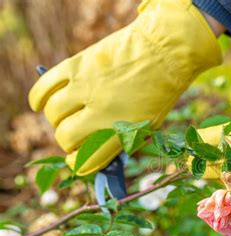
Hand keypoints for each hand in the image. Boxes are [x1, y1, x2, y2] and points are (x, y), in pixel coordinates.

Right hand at [29, 0, 221, 175]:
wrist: (165, 50)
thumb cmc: (160, 90)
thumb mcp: (148, 124)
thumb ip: (120, 140)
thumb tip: (93, 153)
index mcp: (123, 131)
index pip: (86, 160)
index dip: (78, 164)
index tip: (77, 160)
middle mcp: (101, 111)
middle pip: (65, 137)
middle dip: (68, 141)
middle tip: (75, 134)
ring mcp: (86, 87)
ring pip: (53, 113)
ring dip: (57, 118)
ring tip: (67, 114)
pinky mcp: (76, 66)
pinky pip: (44, 87)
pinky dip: (38, 98)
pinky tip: (41, 104)